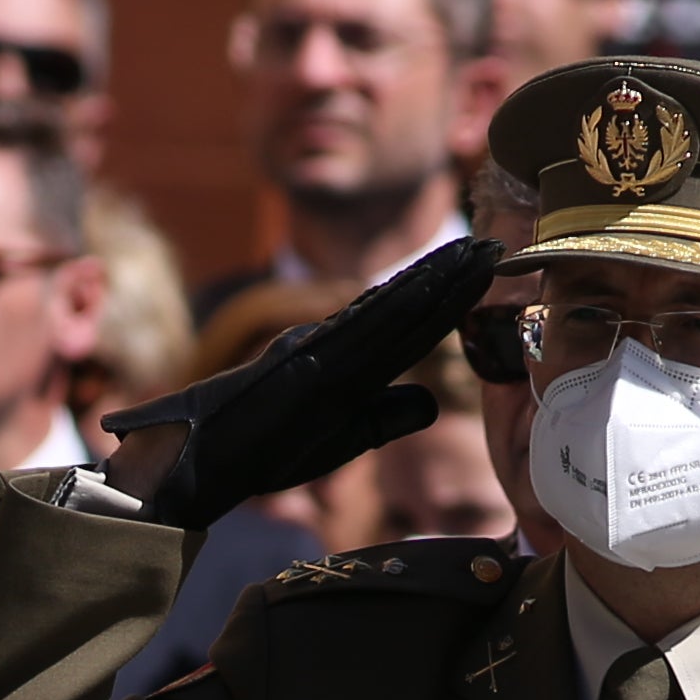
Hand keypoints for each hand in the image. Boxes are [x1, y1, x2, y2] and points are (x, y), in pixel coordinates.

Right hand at [106, 235, 500, 531]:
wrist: (204, 456)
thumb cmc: (265, 449)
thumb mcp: (341, 438)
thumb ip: (384, 417)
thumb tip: (430, 401)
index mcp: (345, 358)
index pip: (410, 325)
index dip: (450, 296)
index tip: (486, 269)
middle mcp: (336, 343)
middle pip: (406, 305)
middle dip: (453, 275)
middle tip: (496, 242)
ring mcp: (322, 350)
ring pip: (390, 309)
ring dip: (436, 280)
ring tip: (475, 253)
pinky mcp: (307, 366)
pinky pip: (360, 333)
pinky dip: (395, 309)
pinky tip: (427, 289)